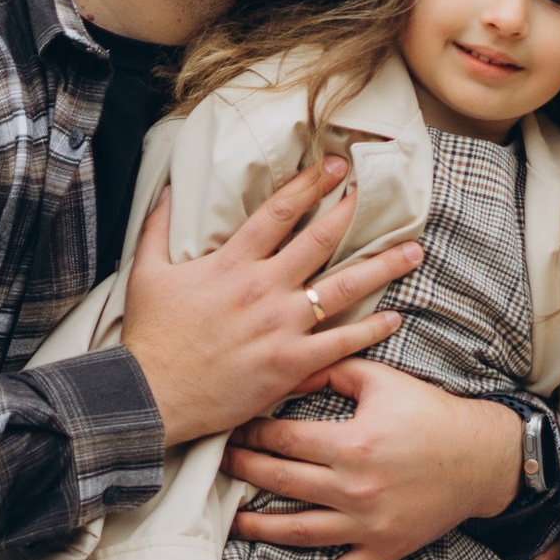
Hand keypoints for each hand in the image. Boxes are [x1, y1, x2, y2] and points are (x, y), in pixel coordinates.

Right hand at [122, 157, 423, 451]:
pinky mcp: (290, 363)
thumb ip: (158, 226)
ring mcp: (281, 326)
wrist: (152, 394)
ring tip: (414, 252)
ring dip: (382, 267)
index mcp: (231, 262)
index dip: (311, 185)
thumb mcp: (146, 272)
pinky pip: (341, 342)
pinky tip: (394, 317)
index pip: (279, 212)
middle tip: (378, 193)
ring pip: (343, 288)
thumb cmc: (150, 335)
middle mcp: (263, 288)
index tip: (336, 166)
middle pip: (321, 240)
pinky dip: (371, 329)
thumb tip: (167, 187)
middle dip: (353, 212)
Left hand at [226, 357, 526, 559]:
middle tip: (220, 466)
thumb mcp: (384, 381)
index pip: (284, 440)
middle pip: (281, 482)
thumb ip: (334, 372)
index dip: (252, 433)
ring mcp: (367, 524)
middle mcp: (354, 488)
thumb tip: (292, 372)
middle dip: (244, 472)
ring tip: (233, 521)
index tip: (234, 429)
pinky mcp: (382, 550)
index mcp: (352, 444)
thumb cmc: (432, 414)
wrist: (482, 458)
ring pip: (297, 533)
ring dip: (258, 527)